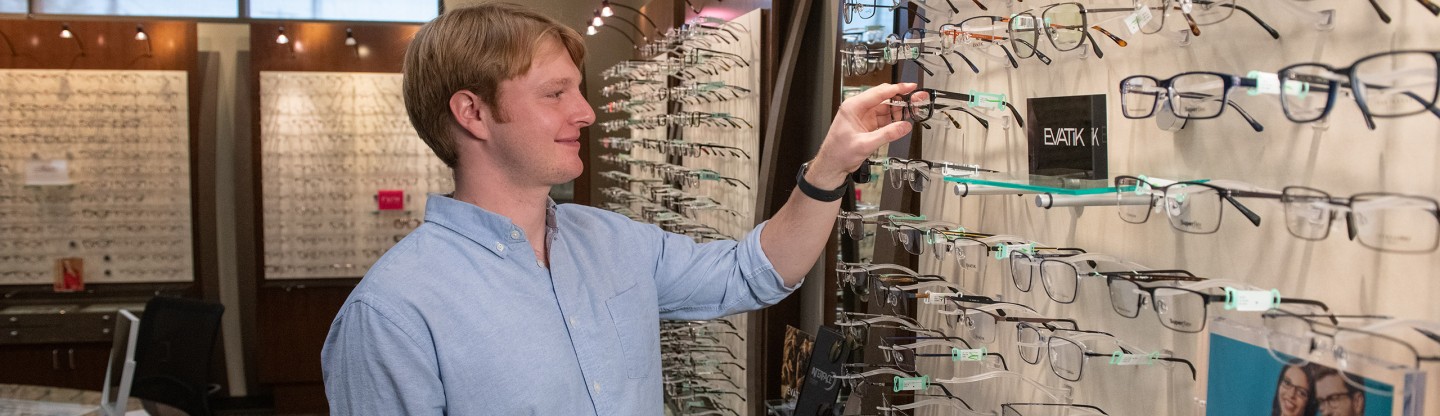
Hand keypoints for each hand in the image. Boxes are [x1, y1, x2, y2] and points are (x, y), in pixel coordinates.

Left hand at [806, 83, 922, 188]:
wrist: (831, 166)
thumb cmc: (838, 153)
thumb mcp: (865, 144)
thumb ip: (887, 134)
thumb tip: (904, 126)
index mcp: (853, 107)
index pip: (879, 93)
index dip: (897, 89)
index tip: (911, 87)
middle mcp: (859, 109)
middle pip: (884, 99)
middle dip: (901, 100)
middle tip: (917, 102)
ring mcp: (864, 117)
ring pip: (886, 109)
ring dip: (899, 112)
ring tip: (912, 115)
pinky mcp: (868, 126)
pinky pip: (884, 120)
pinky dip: (894, 121)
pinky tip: (902, 123)